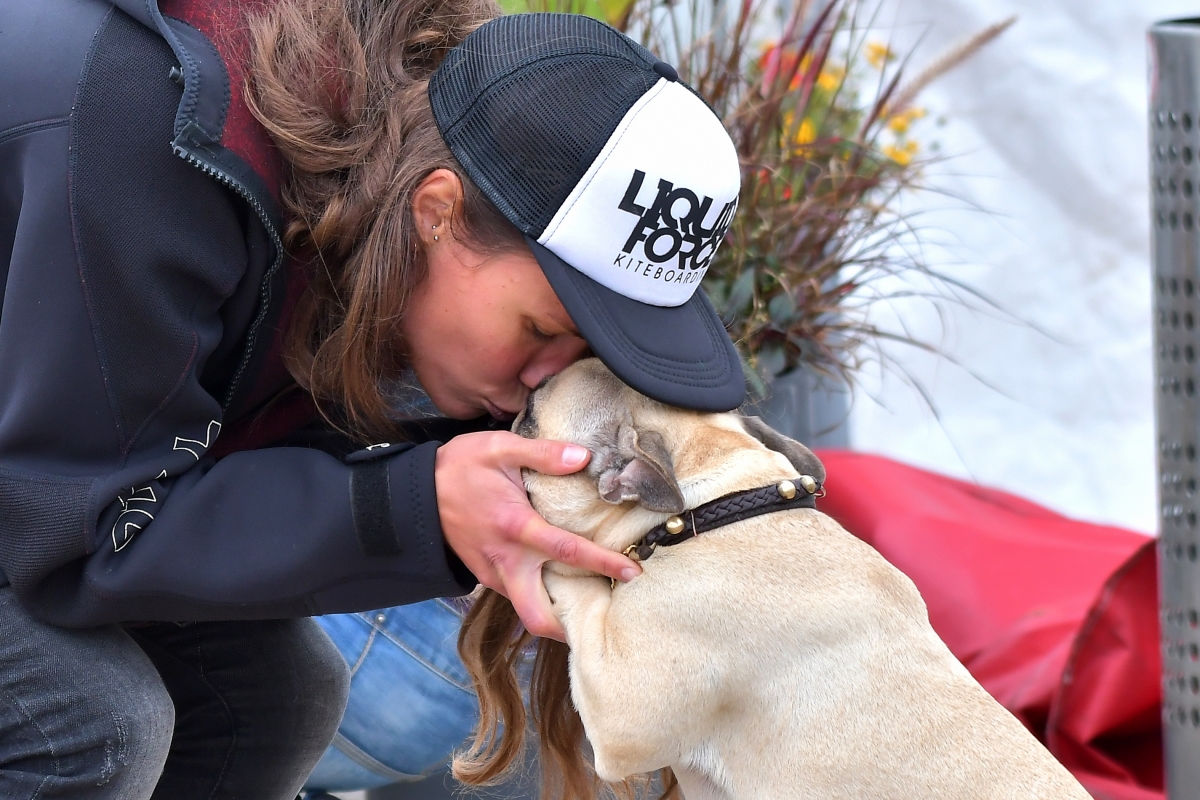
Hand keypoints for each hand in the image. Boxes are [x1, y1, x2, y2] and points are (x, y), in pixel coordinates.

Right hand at [435, 431, 641, 640]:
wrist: (414, 492)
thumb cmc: (459, 467)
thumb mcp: (499, 448)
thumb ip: (543, 453)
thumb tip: (584, 457)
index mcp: (515, 527)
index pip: (568, 551)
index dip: (604, 563)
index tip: (633, 572)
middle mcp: (505, 560)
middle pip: (537, 616)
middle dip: (569, 628)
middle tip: (601, 618)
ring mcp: (492, 573)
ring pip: (526, 610)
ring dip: (555, 612)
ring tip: (587, 601)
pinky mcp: (484, 575)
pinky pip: (514, 595)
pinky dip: (537, 596)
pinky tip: (556, 582)